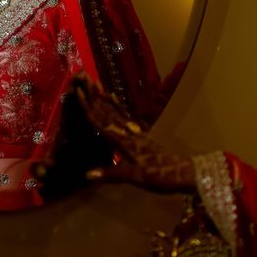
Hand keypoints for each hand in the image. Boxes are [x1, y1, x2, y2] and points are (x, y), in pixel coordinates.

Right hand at [35, 76, 194, 195]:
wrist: (178, 172)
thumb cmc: (156, 175)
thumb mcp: (132, 177)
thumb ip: (110, 174)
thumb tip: (87, 174)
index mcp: (122, 140)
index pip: (100, 120)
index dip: (88, 106)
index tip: (78, 91)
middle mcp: (127, 131)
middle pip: (106, 110)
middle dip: (93, 95)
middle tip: (82, 79)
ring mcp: (134, 130)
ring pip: (115, 110)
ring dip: (103, 97)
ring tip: (95, 83)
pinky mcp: (140, 132)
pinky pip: (125, 115)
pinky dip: (117, 105)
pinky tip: (113, 96)